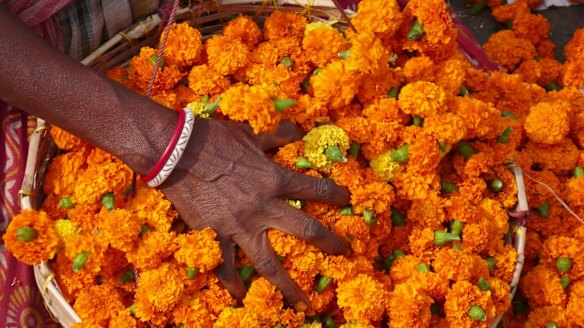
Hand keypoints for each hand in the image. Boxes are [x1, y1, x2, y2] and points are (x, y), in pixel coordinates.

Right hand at [160, 119, 350, 310]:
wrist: (175, 151)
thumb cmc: (214, 138)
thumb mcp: (249, 135)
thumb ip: (275, 137)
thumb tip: (295, 130)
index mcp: (274, 180)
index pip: (315, 190)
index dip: (336, 195)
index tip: (347, 200)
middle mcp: (263, 208)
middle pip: (306, 231)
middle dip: (329, 243)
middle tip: (344, 253)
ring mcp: (239, 226)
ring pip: (270, 263)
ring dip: (288, 286)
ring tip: (303, 305)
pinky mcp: (215, 236)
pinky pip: (225, 266)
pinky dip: (232, 283)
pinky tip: (240, 296)